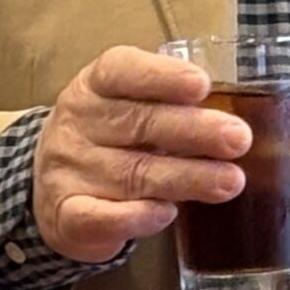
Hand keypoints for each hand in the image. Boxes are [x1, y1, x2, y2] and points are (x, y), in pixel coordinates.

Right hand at [31, 45, 248, 264]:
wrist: (50, 189)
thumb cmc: (110, 139)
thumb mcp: (128, 107)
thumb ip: (171, 105)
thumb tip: (239, 117)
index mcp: (94, 86)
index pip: (122, 71)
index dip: (162, 76)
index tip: (202, 85)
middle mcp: (78, 124)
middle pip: (137, 123)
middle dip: (194, 131)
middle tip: (239, 139)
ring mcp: (69, 170)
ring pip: (131, 173)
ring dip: (186, 178)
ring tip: (231, 181)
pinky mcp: (67, 215)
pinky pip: (100, 217)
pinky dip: (135, 217)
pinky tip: (167, 214)